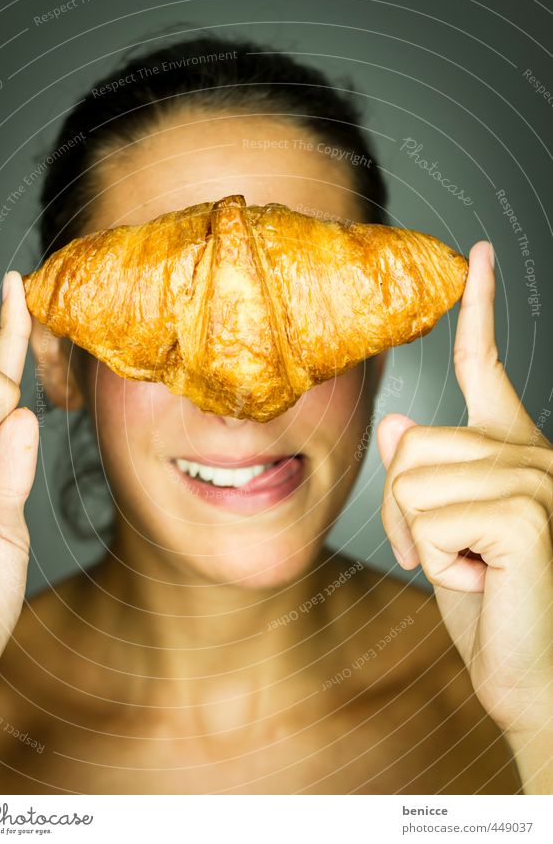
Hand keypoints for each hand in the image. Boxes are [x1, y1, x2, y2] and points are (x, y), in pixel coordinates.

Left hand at [377, 242, 552, 764]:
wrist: (526, 676)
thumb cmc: (483, 604)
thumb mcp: (435, 531)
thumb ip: (419, 475)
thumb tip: (397, 423)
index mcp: (507, 448)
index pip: (481, 364)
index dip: (478, 306)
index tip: (476, 253)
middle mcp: (527, 452)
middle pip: (408, 444)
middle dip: (402, 511)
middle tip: (443, 553)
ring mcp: (533, 478)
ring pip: (409, 480)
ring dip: (420, 540)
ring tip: (465, 567)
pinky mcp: (524, 512)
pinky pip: (429, 517)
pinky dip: (437, 562)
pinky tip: (479, 579)